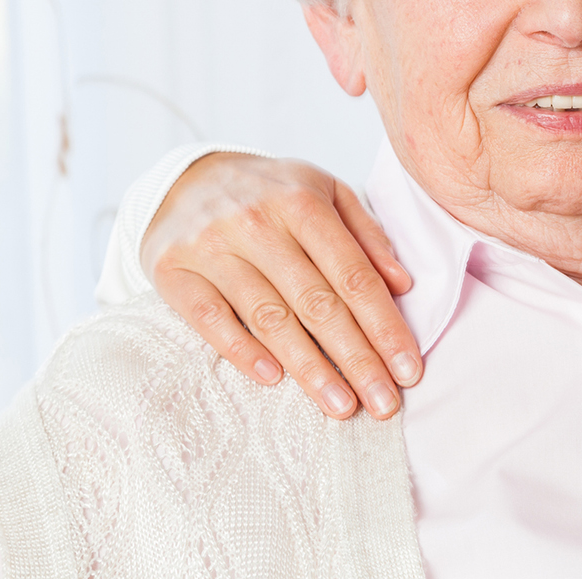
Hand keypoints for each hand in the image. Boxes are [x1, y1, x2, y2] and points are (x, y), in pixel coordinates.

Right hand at [141, 153, 421, 419]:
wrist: (186, 177)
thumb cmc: (272, 192)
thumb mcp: (325, 191)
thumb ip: (366, 234)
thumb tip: (402, 284)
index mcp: (302, 202)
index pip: (354, 275)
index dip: (385, 325)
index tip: (409, 369)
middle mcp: (257, 223)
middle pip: (317, 303)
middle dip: (356, 359)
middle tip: (384, 404)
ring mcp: (211, 247)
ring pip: (269, 318)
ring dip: (309, 368)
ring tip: (341, 405)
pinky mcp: (173, 270)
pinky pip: (210, 318)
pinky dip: (241, 350)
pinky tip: (273, 379)